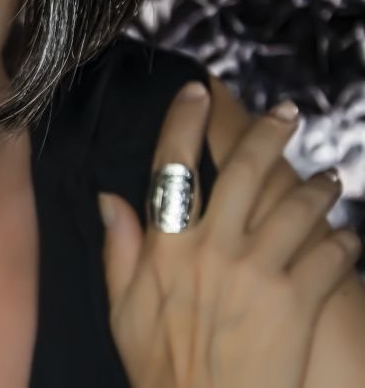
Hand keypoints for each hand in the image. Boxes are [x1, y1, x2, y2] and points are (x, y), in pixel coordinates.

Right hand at [96, 82, 361, 387]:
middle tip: (288, 112)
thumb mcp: (122, 308)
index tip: (197, 91)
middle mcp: (212, 249)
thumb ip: (119, 249)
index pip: (172, 167)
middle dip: (268, 133)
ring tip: (329, 177)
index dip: (184, 122)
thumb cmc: (160, 367)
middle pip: (245, 172)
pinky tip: (348, 236)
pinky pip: (330, 256)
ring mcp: (259, 273)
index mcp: (166, 247)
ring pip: (297, 207)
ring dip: (318, 186)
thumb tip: (109, 199)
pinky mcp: (298, 301)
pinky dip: (344, 240)